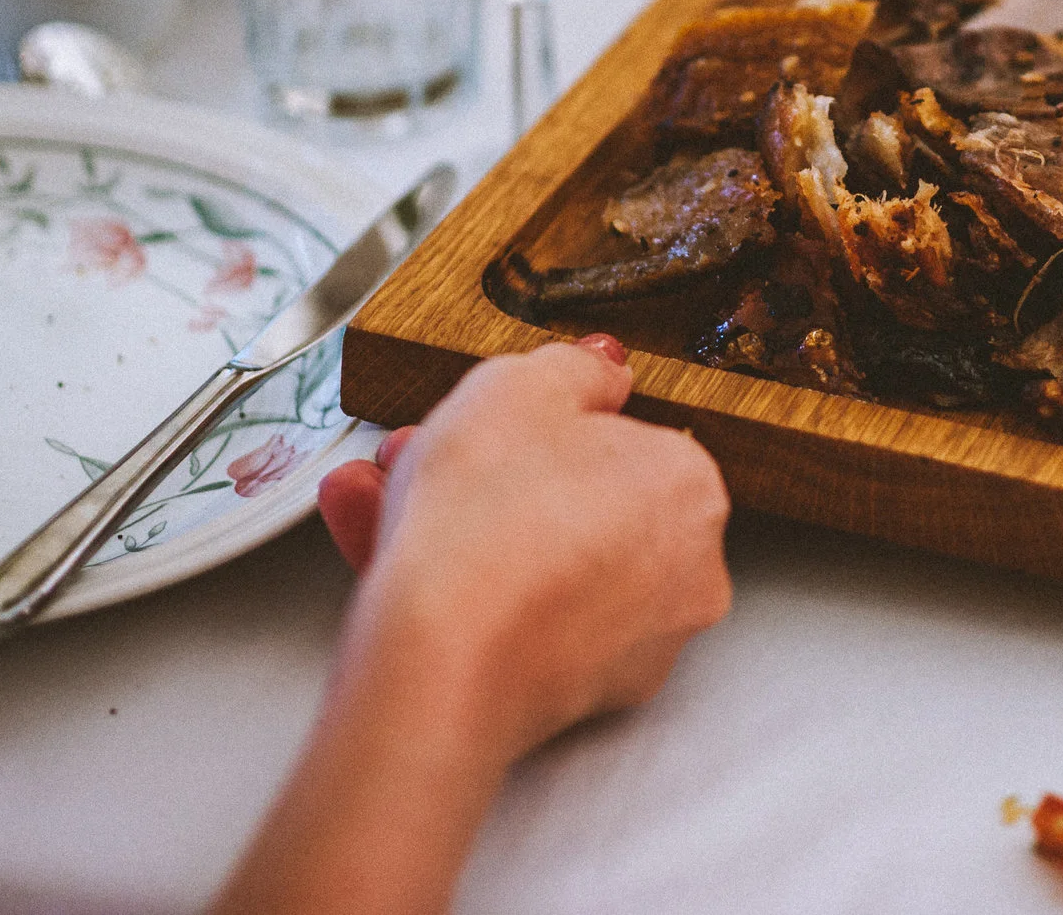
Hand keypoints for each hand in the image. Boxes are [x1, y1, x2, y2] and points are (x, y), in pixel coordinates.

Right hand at [215, 337, 730, 914]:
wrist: (438, 667)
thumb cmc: (483, 520)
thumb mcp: (519, 386)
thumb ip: (574, 366)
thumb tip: (603, 368)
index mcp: (689, 485)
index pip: (617, 438)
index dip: (534, 428)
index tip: (481, 427)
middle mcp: (686, 569)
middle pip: (572, 502)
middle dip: (483, 477)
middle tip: (416, 460)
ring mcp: (640, 640)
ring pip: (538, 563)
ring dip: (453, 526)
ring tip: (373, 500)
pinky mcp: (584, 696)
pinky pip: (521, 623)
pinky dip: (462, 591)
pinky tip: (386, 558)